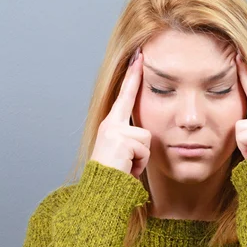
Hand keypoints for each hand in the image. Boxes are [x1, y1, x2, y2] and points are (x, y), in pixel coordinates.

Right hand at [91, 47, 151, 178]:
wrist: (100, 189)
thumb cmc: (111, 176)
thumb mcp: (121, 154)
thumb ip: (130, 141)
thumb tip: (143, 138)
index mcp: (110, 126)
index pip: (124, 97)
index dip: (131, 77)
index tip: (138, 57)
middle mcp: (110, 124)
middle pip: (136, 114)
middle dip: (136, 101)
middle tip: (139, 63)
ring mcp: (115, 131)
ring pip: (146, 138)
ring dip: (141, 158)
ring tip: (127, 166)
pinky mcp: (122, 140)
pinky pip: (144, 150)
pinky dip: (140, 164)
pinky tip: (127, 168)